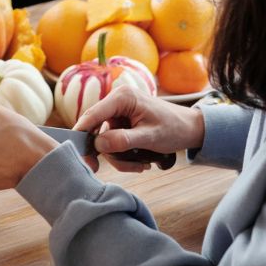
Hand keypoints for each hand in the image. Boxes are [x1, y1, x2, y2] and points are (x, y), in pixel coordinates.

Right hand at [73, 86, 204, 172]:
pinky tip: (139, 162)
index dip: (82, 132)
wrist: (191, 129)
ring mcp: (118, 113)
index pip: (93, 114)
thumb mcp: (150, 137)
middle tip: (114, 168)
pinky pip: (113, 141)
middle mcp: (117, 101)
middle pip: (97, 130)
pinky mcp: (121, 123)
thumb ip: (124, 140)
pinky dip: (123, 155)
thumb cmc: (174, 128)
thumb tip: (99, 145)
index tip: (75, 150)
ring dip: (119, 157)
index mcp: (123, 97)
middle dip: (108, 152)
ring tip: (139, 166)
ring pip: (105, 140)